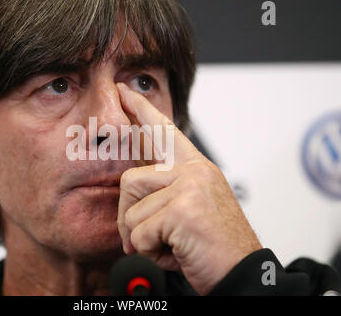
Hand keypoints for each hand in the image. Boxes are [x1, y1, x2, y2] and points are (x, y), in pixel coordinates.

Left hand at [116, 83, 261, 294]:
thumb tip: (133, 184)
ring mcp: (190, 187)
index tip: (124, 93)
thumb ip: (167, 190)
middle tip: (144, 238)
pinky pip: (140, 233)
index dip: (141, 111)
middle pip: (130, 180)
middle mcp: (194, 171)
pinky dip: (150, 251)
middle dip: (128, 216)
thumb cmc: (215, 245)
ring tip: (168, 246)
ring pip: (132, 211)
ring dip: (142, 238)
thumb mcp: (192, 208)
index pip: (163, 131)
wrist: (242, 275)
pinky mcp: (184, 209)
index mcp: (196, 168)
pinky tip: (176, 252)